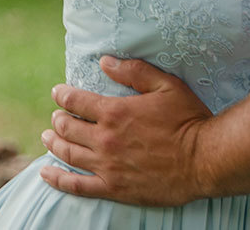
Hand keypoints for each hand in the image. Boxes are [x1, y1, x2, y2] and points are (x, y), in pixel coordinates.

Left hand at [39, 57, 212, 206]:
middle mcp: (105, 139)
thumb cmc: (188, 119)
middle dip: (57, 119)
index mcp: (114, 112)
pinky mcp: (113, 187)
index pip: (76, 101)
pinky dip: (57, 179)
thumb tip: (104, 62)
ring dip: (53, 144)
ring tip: (46, 138)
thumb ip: (134, 72)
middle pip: (67, 128)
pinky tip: (45, 173)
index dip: (63, 95)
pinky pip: (76, 185)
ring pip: (68, 153)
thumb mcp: (166, 85)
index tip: (58, 92)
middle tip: (55, 117)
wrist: (204, 159)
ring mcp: (107, 165)